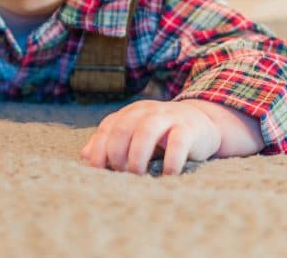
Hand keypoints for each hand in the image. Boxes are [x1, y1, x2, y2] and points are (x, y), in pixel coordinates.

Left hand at [79, 99, 220, 175]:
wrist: (201, 122)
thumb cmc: (161, 133)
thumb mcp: (134, 134)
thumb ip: (110, 142)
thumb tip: (85, 155)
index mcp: (131, 112)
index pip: (108, 127)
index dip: (99, 148)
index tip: (97, 170)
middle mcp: (147, 111)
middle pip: (123, 127)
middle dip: (116, 151)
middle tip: (119, 171)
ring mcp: (169, 117)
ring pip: (147, 131)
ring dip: (137, 155)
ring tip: (137, 174)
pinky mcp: (189, 128)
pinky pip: (178, 142)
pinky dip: (170, 160)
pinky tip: (167, 174)